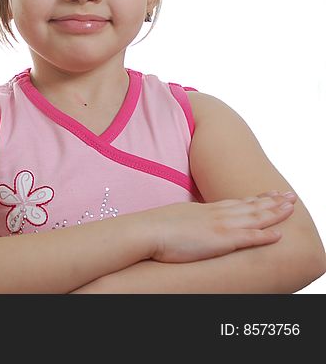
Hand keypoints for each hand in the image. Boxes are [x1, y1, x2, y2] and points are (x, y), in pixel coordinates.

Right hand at [148, 191, 295, 262]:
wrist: (145, 231)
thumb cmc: (152, 228)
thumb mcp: (172, 217)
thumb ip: (185, 219)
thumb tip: (186, 223)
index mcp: (203, 210)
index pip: (235, 202)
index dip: (253, 199)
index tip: (268, 195)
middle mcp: (215, 214)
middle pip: (249, 206)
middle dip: (271, 201)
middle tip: (289, 196)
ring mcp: (219, 226)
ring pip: (254, 217)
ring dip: (274, 213)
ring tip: (290, 208)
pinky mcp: (220, 240)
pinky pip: (248, 237)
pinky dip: (264, 236)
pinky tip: (278, 234)